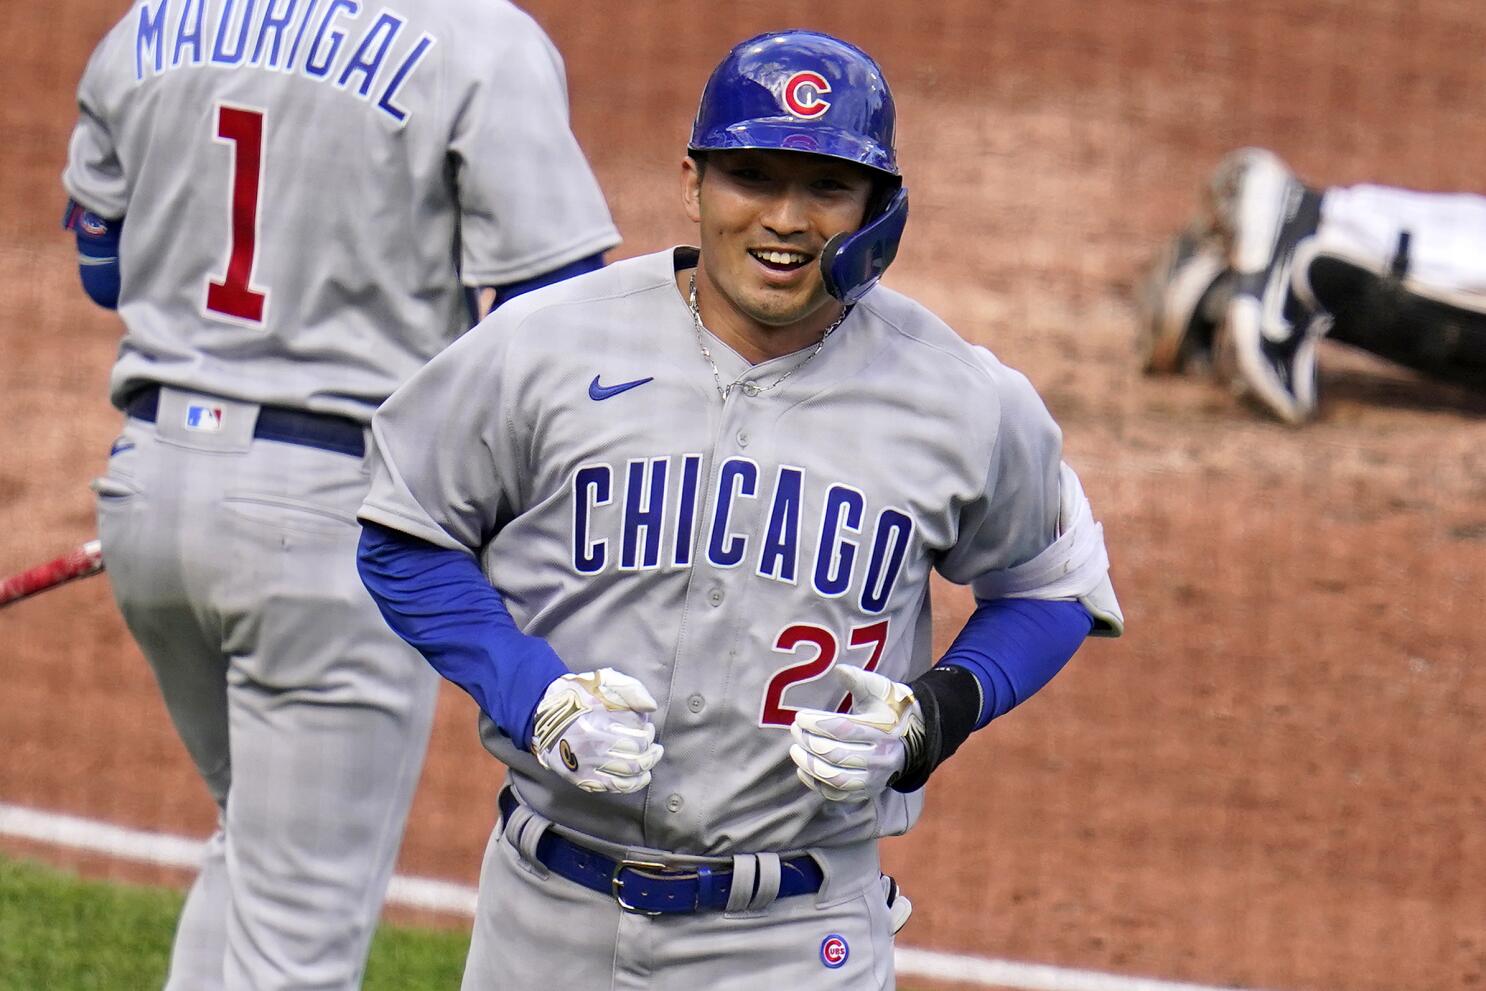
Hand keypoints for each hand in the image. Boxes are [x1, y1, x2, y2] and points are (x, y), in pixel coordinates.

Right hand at [530, 668, 663, 793]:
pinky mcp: (581, 777)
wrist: (544, 711)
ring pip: (627, 776)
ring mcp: (586, 765)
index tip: (648, 728)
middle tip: (654, 746)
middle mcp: (592, 748)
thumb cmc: (578, 695)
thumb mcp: (605, 681)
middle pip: (636, 758)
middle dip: (651, 752)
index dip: (648, 733)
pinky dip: (631, 785)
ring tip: (651, 759)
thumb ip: (632, 690)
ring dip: (646, 768)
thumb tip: (651, 707)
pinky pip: (612, 787)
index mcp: (599, 724)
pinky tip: (641, 777)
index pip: (638, 738)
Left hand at [789, 666, 923, 802]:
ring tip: (795, 750)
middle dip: (809, 742)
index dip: (816, 724)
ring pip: (836, 779)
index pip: (843, 730)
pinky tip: (803, 770)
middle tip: (794, 730)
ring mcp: (874, 778)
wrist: (915, 736)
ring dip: (810, 765)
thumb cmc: (888, 708)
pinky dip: (817, 785)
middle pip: (836, 754)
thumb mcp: (878, 689)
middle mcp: (880, 757)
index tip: (800, 717)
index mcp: (882, 730)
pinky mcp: (868, 791)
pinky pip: (838, 795)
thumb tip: (838, 669)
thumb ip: (858, 679)